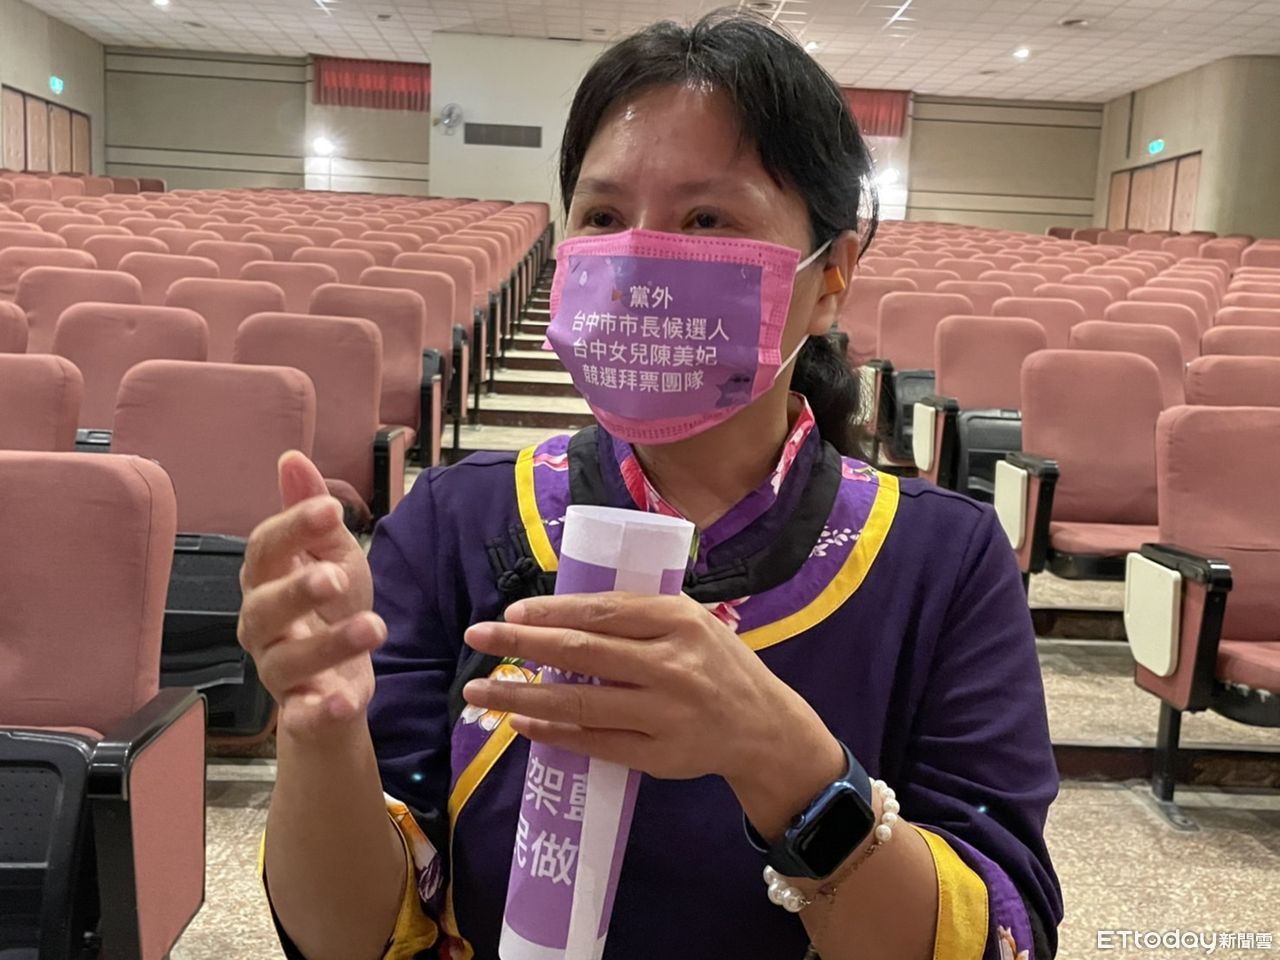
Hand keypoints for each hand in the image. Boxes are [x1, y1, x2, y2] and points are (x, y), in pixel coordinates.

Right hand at [237, 451, 385, 741]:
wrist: (341, 681)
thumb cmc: (331, 609)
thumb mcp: (333, 555)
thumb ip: (312, 514)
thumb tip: (291, 458)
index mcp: (267, 581)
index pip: (265, 550)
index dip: (292, 528)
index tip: (330, 508)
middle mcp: (262, 626)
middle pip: (265, 608)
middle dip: (298, 590)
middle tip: (335, 576)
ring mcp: (278, 671)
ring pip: (288, 661)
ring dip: (329, 644)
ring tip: (372, 627)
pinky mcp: (302, 711)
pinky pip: (302, 716)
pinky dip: (321, 711)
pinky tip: (345, 701)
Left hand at [461, 592, 844, 838]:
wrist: (765, 729)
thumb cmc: (718, 665)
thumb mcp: (692, 623)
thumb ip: (639, 616)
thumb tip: (560, 611)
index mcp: (679, 622)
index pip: (603, 611)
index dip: (552, 611)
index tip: (512, 613)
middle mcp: (671, 666)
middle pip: (582, 653)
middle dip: (521, 644)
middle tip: (476, 638)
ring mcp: (664, 715)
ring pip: (579, 703)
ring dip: (522, 695)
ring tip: (480, 691)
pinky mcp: (658, 756)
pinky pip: (593, 743)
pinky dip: (553, 732)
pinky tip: (522, 721)